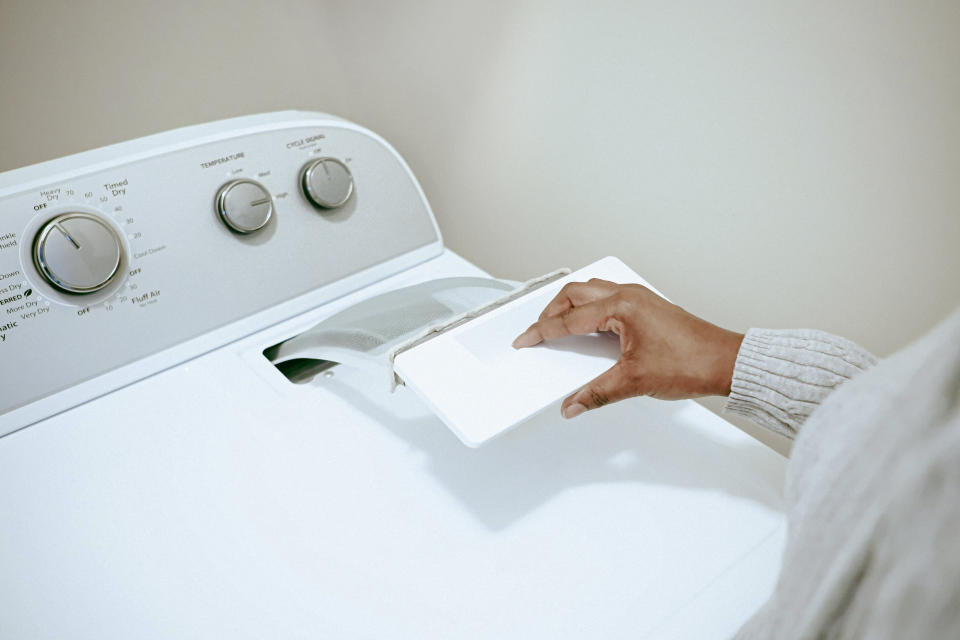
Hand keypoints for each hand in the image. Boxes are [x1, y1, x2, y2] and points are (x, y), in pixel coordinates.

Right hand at [512, 279, 743, 418]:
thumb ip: (596, 393)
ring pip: (591, 292)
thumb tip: (573, 405)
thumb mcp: (635, 382)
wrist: (727, 362)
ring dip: (570, 306)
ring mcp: (639, 298)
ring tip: (557, 325)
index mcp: (621, 307)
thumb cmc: (692, 362)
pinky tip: (589, 328)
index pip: (569, 318)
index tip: (526, 339)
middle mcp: (628, 296)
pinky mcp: (647, 307)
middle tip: (536, 331)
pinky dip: (589, 309)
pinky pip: (608, 299)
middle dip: (550, 311)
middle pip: (574, 294)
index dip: (542, 331)